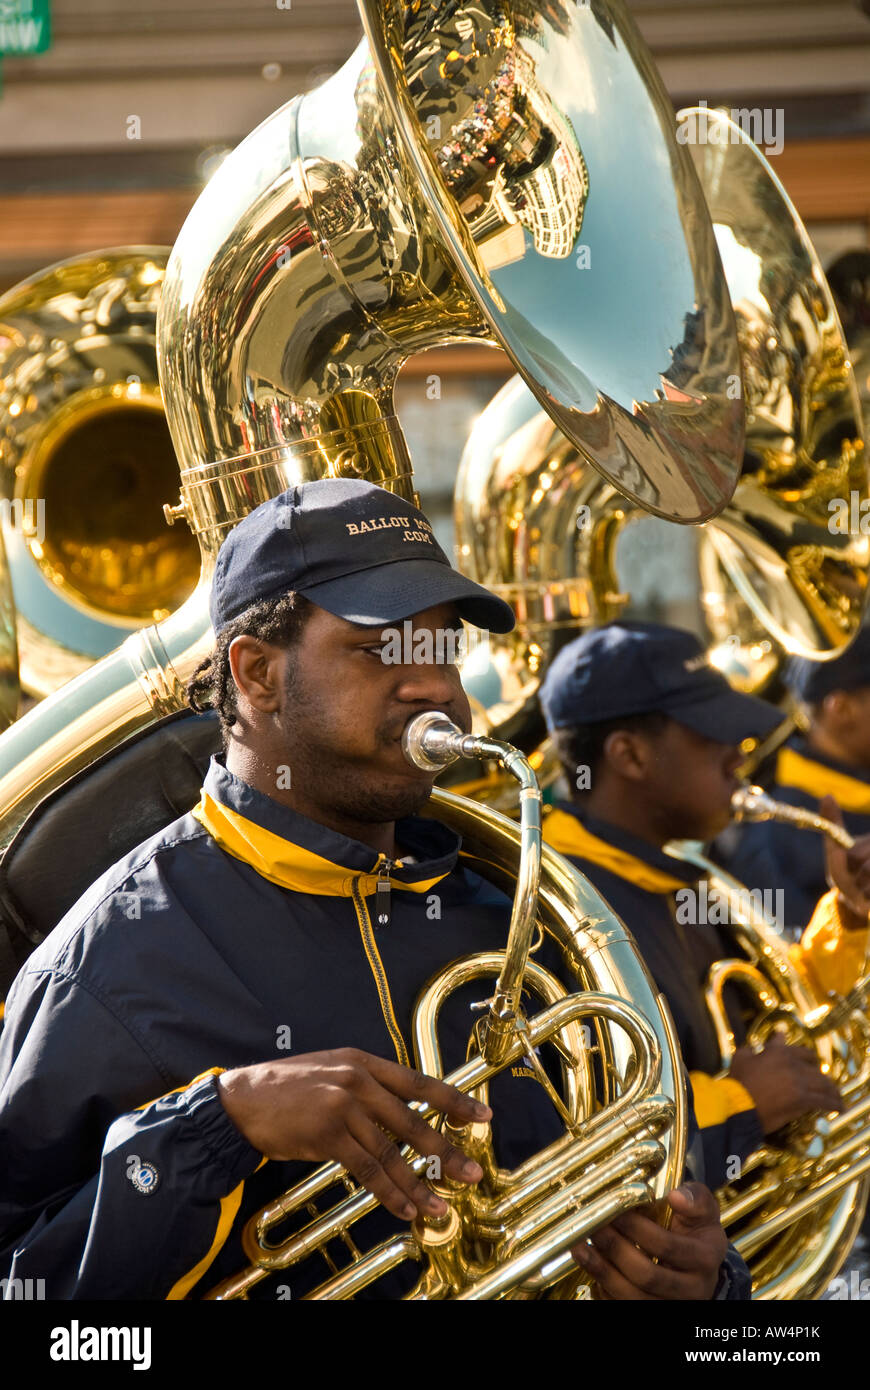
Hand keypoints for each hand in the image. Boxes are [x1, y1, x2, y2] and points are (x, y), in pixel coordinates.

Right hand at [217, 1048, 490, 1221]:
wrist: (242, 1100)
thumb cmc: (286, 1088)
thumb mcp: (331, 1070)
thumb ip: (366, 1084)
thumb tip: (401, 1108)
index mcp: (363, 1061)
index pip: (419, 1082)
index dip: (454, 1101)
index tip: (482, 1116)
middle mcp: (358, 1081)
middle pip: (414, 1120)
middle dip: (447, 1151)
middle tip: (472, 1171)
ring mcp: (344, 1107)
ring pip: (393, 1152)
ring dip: (419, 1184)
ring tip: (441, 1206)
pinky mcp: (328, 1135)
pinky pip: (368, 1169)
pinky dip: (389, 1192)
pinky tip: (404, 1208)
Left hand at [571, 1183, 726, 1298]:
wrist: (702, 1264)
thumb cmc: (697, 1231)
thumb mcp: (704, 1212)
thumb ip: (696, 1199)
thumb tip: (676, 1196)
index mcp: (705, 1258)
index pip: (667, 1246)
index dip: (637, 1228)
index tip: (615, 1210)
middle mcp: (692, 1289)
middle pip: (647, 1276)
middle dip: (615, 1250)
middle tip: (594, 1226)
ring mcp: (671, 1305)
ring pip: (632, 1297)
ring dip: (602, 1272)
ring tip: (580, 1247)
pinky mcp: (654, 1312)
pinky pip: (623, 1307)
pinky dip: (604, 1288)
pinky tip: (590, 1267)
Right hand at [729, 1032, 842, 1131]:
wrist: (738, 1103)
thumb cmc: (737, 1081)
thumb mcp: (741, 1058)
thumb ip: (751, 1049)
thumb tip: (754, 1046)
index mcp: (779, 1052)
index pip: (801, 1051)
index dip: (807, 1056)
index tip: (813, 1062)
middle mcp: (793, 1064)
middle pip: (816, 1067)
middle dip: (822, 1075)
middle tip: (825, 1082)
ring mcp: (799, 1082)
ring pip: (824, 1083)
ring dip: (832, 1090)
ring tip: (836, 1096)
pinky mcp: (803, 1099)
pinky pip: (824, 1101)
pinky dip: (834, 1104)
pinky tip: (839, 1108)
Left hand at [822, 795, 869, 923]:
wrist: (854, 903)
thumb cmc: (845, 872)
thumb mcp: (835, 847)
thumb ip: (832, 821)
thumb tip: (828, 794)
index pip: (856, 853)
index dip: (852, 859)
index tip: (851, 863)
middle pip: (865, 865)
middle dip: (855, 875)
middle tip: (856, 877)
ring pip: (869, 874)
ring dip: (861, 888)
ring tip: (863, 887)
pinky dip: (867, 897)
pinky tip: (868, 897)